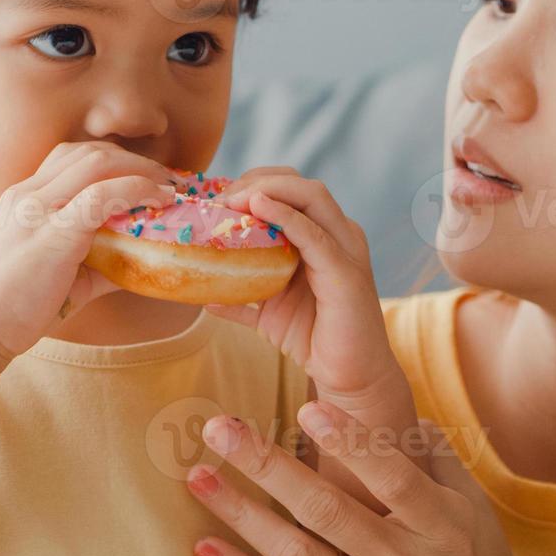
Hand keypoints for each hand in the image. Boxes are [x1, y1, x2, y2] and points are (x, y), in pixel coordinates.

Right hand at [0, 141, 177, 369]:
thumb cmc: (18, 306)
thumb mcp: (61, 271)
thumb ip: (101, 259)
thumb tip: (145, 262)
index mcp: (24, 197)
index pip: (73, 156)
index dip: (117, 159)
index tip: (148, 177)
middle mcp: (27, 194)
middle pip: (90, 152)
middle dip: (136, 160)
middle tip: (169, 180)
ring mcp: (37, 210)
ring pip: (98, 163)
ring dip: (142, 171)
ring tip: (169, 189)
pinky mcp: (52, 233)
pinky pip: (103, 195)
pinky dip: (137, 191)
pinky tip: (159, 201)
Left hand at [185, 403, 555, 555]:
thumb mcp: (477, 514)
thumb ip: (439, 460)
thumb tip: (402, 410)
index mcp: (443, 527)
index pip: (392, 477)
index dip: (350, 442)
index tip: (306, 407)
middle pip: (329, 510)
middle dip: (268, 466)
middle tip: (219, 428)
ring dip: (244, 515)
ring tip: (199, 478)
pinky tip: (207, 546)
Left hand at [205, 169, 408, 412]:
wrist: (349, 375)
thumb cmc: (314, 339)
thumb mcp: (270, 313)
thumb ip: (243, 299)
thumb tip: (206, 297)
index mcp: (324, 235)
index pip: (292, 189)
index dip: (255, 184)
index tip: (218, 200)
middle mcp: (340, 234)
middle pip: (300, 184)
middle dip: (258, 180)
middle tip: (220, 199)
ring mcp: (346, 249)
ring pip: (311, 196)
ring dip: (268, 190)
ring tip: (232, 201)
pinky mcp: (345, 272)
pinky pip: (314, 234)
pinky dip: (285, 216)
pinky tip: (258, 208)